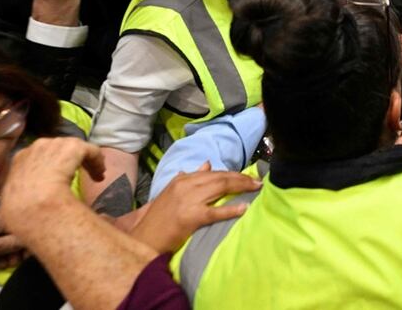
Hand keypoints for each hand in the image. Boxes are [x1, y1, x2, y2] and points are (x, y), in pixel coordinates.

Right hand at [0, 138, 105, 242]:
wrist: (31, 203)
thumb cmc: (21, 208)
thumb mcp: (16, 199)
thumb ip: (23, 192)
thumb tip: (31, 199)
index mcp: (20, 159)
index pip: (39, 156)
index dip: (52, 165)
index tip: (61, 179)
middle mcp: (37, 147)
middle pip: (58, 148)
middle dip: (69, 160)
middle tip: (78, 176)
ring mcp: (55, 144)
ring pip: (75, 148)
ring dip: (85, 161)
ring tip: (95, 175)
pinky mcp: (73, 146)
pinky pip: (90, 150)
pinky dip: (97, 161)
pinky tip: (100, 175)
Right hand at [129, 162, 261, 253]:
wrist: (143, 238)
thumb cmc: (159, 218)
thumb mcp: (173, 192)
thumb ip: (191, 178)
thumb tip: (207, 164)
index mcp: (182, 179)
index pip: (213, 172)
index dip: (232, 174)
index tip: (248, 176)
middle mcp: (186, 185)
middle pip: (220, 177)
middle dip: (241, 178)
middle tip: (257, 181)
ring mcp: (188, 200)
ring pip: (220, 187)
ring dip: (241, 186)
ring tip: (255, 188)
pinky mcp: (190, 217)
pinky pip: (215, 211)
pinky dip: (231, 209)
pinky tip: (243, 208)